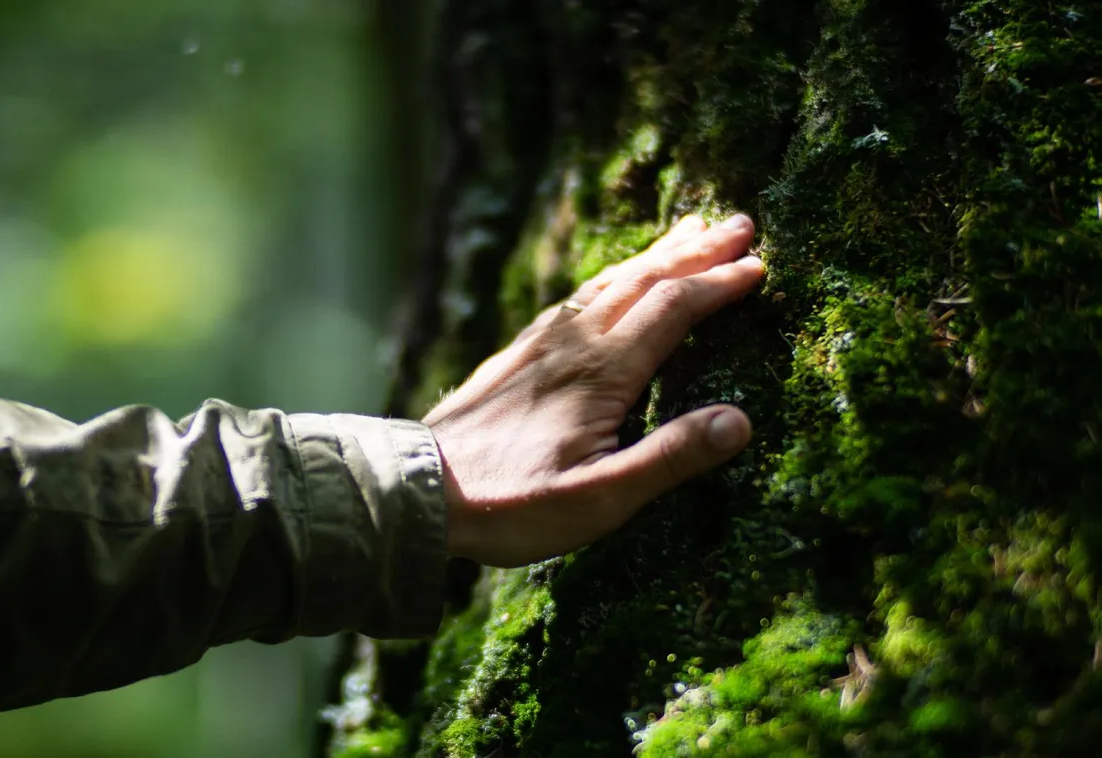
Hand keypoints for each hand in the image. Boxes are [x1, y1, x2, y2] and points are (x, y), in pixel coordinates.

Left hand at [425, 213, 763, 566]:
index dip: (720, 285)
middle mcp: (573, 344)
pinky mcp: (514, 353)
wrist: (419, 488)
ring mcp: (539, 343)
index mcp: (602, 372)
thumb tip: (740, 421)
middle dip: (695, 251)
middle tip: (739, 222)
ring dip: (654, 255)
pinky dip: (607, 277)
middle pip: (643, 280)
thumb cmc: (511, 503)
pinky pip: (573, 299)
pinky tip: (607, 282)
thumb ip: (669, 459)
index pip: (674, 310)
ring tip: (688, 231)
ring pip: (606, 283)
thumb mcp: (598, 499)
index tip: (761, 266)